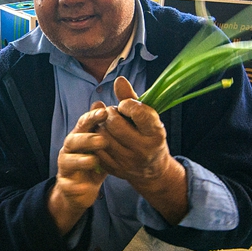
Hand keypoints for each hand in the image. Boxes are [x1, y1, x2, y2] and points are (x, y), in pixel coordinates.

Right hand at [48, 102, 108, 233]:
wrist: (80, 190)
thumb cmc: (93, 162)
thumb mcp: (101, 146)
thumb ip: (104, 128)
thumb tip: (106, 105)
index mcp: (78, 137)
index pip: (83, 124)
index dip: (92, 117)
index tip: (104, 113)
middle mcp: (69, 150)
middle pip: (73, 140)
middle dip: (86, 139)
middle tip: (102, 140)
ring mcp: (66, 167)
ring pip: (68, 161)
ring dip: (80, 160)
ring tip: (94, 161)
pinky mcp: (66, 185)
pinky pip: (68, 185)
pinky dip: (76, 186)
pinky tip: (86, 187)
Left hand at [93, 77, 187, 222]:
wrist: (151, 170)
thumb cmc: (149, 136)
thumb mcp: (148, 118)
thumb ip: (132, 98)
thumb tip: (118, 80)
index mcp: (156, 134)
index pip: (138, 113)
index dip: (127, 104)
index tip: (125, 105)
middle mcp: (143, 150)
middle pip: (115, 124)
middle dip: (110, 113)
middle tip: (113, 112)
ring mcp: (127, 162)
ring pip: (103, 136)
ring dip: (101, 125)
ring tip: (107, 123)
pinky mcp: (114, 169)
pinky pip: (96, 149)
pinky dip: (96, 138)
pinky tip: (102, 134)